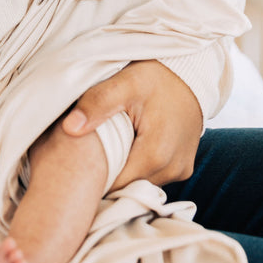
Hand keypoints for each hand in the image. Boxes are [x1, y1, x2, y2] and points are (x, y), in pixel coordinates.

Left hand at [61, 61, 202, 187]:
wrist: (192, 73)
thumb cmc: (157, 77)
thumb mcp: (125, 83)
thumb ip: (97, 104)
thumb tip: (70, 128)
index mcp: (155, 155)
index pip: (113, 186)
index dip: (91, 177)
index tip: (76, 162)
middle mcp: (171, 170)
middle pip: (126, 188)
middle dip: (106, 174)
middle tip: (88, 153)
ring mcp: (180, 172)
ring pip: (139, 184)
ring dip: (123, 172)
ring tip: (110, 148)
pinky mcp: (183, 169)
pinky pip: (152, 178)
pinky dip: (137, 168)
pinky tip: (127, 148)